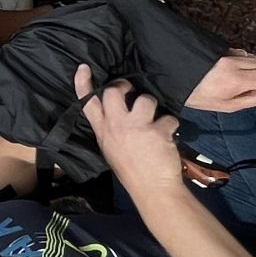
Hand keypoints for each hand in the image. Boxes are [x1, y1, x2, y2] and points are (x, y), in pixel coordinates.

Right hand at [77, 63, 184, 187]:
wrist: (152, 189)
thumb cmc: (131, 170)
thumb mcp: (110, 148)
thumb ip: (110, 128)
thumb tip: (118, 109)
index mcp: (102, 131)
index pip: (87, 103)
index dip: (84, 83)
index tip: (83, 67)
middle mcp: (116, 125)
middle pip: (113, 91)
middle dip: (124, 86)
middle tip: (131, 91)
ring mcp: (136, 127)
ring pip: (145, 99)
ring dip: (153, 106)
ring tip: (155, 119)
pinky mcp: (157, 130)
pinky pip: (169, 117)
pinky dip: (172, 125)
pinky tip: (169, 136)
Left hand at [186, 50, 255, 113]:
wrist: (173, 75)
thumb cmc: (199, 96)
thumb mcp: (228, 106)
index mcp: (237, 80)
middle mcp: (235, 63)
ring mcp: (229, 54)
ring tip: (252, 84)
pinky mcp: (223, 49)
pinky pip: (245, 55)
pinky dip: (249, 63)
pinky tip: (241, 73)